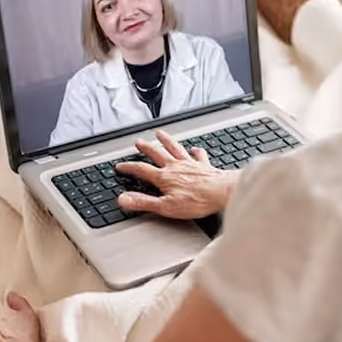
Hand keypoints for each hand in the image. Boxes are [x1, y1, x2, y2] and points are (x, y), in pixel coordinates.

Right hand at [115, 130, 240, 219]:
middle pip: (157, 153)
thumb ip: (143, 202)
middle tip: (138, 142)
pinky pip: (199, 155)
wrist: (221, 193)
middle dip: (146, 148)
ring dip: (166, 140)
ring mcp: (190, 164)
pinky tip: (194, 148)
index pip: (141, 169)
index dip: (129, 167)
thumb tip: (123, 200)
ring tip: (160, 134)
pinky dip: (195, 151)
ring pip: (175, 148)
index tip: (120, 166)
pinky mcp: (204, 166)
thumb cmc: (196, 201)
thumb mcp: (165, 207)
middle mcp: (176, 167)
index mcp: (164, 177)